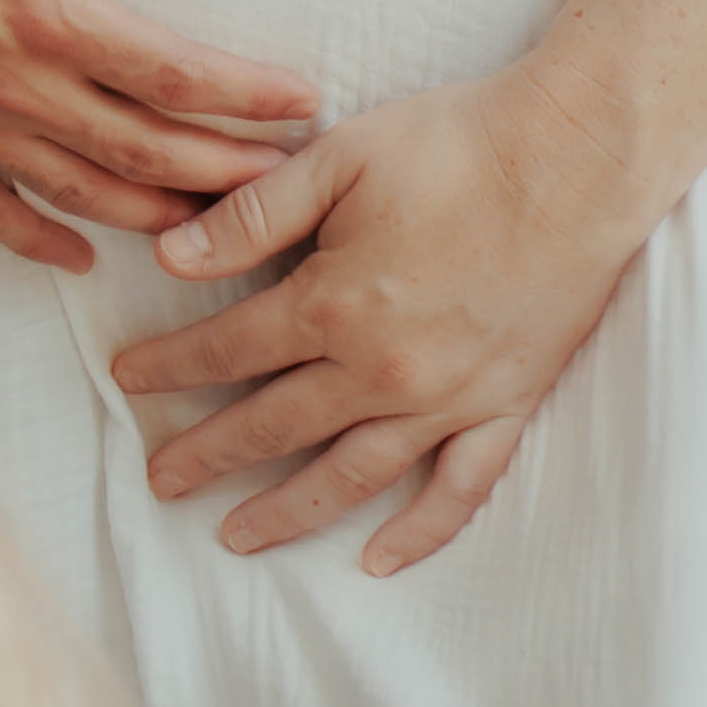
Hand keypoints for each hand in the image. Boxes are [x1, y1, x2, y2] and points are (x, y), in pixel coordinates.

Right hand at [0, 0, 313, 273]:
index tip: (301, 106)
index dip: (245, 97)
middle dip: (219, 172)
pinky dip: (36, 239)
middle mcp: (10, 84)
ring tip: (207, 222)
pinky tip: (77, 255)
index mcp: (48, 13)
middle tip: (281, 184)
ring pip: (74, 193)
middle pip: (140, 153)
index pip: (173, 74)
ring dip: (147, 213)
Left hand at [112, 58, 649, 562]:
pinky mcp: (506, 405)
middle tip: (160, 480)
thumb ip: (251, 215)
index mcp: (333, 305)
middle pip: (275, 426)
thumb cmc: (456, 145)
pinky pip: (459, 489)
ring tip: (234, 537)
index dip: (170, 365)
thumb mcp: (338, 159)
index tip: (128, 379)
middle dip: (208, 455)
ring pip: (351, 475)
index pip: (227, 350)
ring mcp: (447, 398)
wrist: (578, 157)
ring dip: (287, 510)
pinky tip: (377, 560)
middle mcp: (382, 370)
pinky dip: (418, 533)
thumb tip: (167, 257)